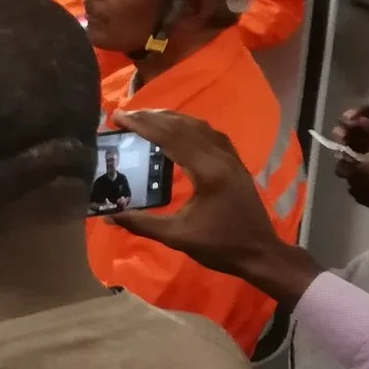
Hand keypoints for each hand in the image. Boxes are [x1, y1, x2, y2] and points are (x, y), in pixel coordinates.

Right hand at [111, 110, 323, 306]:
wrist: (260, 253)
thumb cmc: (220, 246)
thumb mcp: (177, 237)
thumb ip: (141, 224)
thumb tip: (108, 217)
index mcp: (207, 172)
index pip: (170, 137)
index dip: (142, 125)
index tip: (119, 117)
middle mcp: (220, 157)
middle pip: (183, 126)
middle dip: (152, 117)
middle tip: (126, 115)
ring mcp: (231, 158)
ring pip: (199, 126)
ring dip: (171, 119)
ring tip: (146, 118)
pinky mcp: (235, 163)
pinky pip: (210, 134)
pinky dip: (189, 127)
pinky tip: (178, 130)